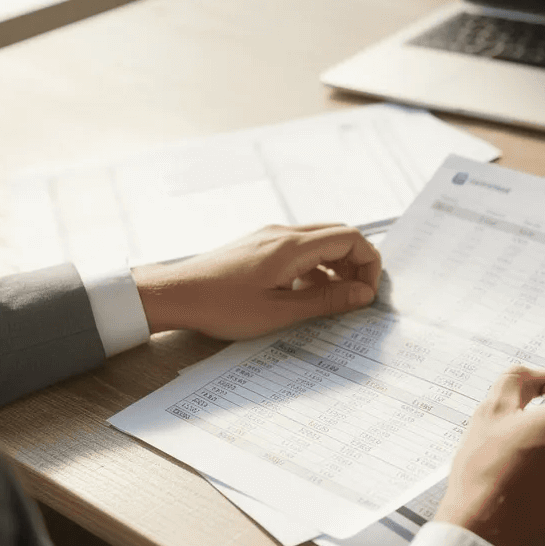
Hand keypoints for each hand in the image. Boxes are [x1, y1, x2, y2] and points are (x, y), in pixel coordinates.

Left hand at [131, 224, 380, 339]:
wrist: (175, 294)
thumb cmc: (221, 306)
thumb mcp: (280, 312)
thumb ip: (326, 301)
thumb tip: (364, 294)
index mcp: (292, 246)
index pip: (351, 238)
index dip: (369, 263)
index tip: (366, 293)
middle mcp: (283, 233)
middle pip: (339, 235)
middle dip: (356, 263)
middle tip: (356, 295)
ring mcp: (270, 237)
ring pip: (320, 241)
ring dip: (336, 266)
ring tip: (332, 299)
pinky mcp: (259, 246)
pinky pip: (300, 249)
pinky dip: (314, 267)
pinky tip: (304, 294)